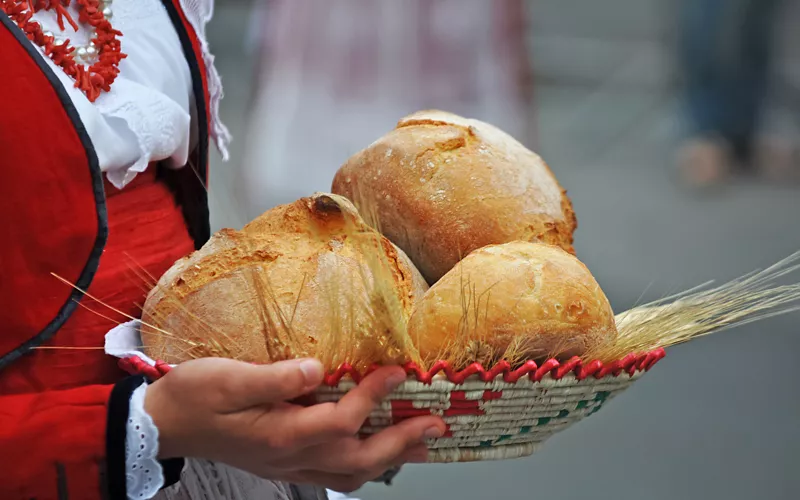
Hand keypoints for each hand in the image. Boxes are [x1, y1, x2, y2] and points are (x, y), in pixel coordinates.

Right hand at [144, 357, 444, 491]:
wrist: (164, 424)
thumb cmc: (193, 396)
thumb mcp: (227, 377)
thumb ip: (274, 376)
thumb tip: (318, 368)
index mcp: (280, 433)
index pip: (343, 419)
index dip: (376, 395)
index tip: (399, 371)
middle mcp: (290, 455)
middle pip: (358, 458)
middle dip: (401, 442)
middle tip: (436, 425)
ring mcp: (288, 465)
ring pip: (350, 474)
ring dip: (389, 459)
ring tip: (420, 444)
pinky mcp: (284, 464)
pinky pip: (333, 475)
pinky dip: (363, 467)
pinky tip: (374, 455)